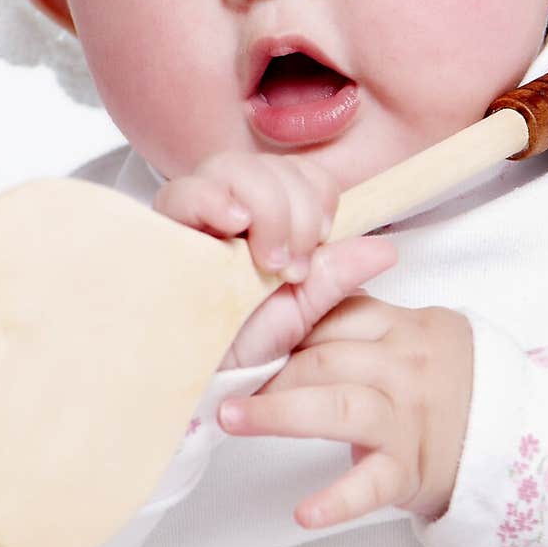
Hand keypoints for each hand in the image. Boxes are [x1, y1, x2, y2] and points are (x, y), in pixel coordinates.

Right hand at [152, 151, 396, 366]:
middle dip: (294, 208)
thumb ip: (337, 274)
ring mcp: (192, 214)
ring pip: (231, 167)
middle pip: (265, 164)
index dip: (315, 197)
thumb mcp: (300, 310)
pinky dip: (215, 200)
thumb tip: (387, 248)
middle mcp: (227, 207)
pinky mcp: (160, 229)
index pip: (296, 173)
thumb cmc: (244, 346)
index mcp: (264, 217)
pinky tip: (235, 225)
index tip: (319, 242)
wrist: (199, 382)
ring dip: (264, 206)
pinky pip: (183, 191)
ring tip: (267, 258)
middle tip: (293, 265)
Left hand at [218, 294, 473, 526]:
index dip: (283, 325)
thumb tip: (294, 288)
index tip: (240, 335)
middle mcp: (404, 368)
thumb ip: (360, 315)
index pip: (335, 314)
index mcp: (401, 327)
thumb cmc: (440, 382)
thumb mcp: (410, 334)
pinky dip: (337, 499)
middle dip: (269, 369)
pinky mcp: (410, 470)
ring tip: (232, 418)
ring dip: (280, 412)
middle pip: (326, 358)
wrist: (507, 436)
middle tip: (221, 379)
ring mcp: (408, 419)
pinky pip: (372, 485)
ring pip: (341, 407)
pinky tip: (304, 512)